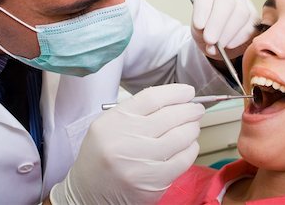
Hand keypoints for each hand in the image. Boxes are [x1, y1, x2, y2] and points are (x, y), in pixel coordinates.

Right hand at [49, 84, 204, 204]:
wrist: (89, 192)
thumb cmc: (101, 156)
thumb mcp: (108, 125)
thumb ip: (136, 111)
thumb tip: (173, 100)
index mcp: (114, 122)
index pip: (152, 98)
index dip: (175, 92)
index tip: (187, 91)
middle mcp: (127, 141)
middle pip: (170, 116)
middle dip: (190, 110)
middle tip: (196, 108)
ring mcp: (141, 164)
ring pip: (180, 137)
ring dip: (192, 128)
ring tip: (193, 126)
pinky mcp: (154, 183)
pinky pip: (183, 160)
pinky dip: (191, 149)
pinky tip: (189, 145)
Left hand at [192, 0, 258, 59]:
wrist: (218, 39)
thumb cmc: (205, 30)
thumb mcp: (197, 30)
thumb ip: (201, 32)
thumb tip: (212, 43)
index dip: (203, 9)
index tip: (199, 26)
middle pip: (226, 1)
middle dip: (217, 23)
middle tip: (209, 40)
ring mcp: (244, 2)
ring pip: (241, 14)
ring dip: (227, 34)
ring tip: (218, 46)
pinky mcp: (255, 16)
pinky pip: (250, 26)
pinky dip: (238, 39)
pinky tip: (229, 45)